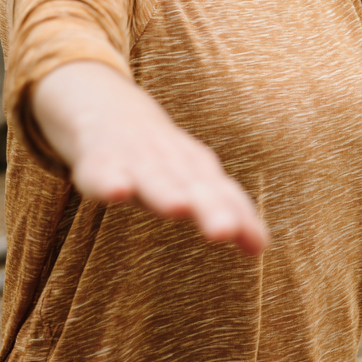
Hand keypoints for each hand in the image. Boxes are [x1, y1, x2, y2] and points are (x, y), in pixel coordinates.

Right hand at [33, 62, 268, 252]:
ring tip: (179, 209)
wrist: (111, 112)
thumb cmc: (164, 158)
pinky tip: (117, 192)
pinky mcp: (100, 162)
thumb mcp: (197, 182)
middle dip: (211, 208)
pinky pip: (104, 173)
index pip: (225, 193)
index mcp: (199, 169)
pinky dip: (110, 181)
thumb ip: (228, 212)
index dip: (241, 217)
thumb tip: (261, 249)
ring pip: (155, 178)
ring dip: (167, 192)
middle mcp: (173, 163)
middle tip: (225, 231)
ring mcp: (137, 161)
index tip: (258, 246)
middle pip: (195, 187)